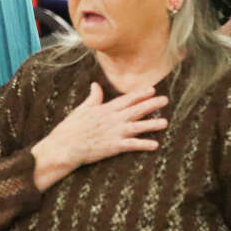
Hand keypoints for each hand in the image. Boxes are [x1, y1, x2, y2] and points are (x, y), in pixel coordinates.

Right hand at [31, 83, 167, 190]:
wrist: (64, 146)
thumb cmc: (70, 128)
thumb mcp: (81, 109)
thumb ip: (93, 98)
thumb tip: (95, 84)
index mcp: (104, 109)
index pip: (126, 99)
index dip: (139, 94)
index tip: (152, 89)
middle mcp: (112, 119)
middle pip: (135, 110)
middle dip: (151, 104)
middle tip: (165, 99)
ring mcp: (114, 133)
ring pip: (137, 126)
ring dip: (152, 124)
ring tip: (165, 122)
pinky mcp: (113, 146)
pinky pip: (132, 145)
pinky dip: (143, 145)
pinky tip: (155, 145)